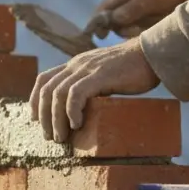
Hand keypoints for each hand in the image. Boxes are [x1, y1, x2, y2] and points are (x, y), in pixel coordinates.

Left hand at [29, 38, 160, 142]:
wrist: (153, 53)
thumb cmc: (134, 69)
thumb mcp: (105, 76)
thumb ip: (92, 86)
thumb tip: (85, 110)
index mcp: (76, 64)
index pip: (44, 79)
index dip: (35, 100)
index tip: (36, 120)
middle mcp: (77, 64)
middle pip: (46, 89)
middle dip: (44, 116)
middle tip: (51, 136)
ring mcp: (87, 68)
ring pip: (58, 94)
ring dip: (56, 119)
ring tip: (62, 136)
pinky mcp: (100, 75)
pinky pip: (76, 94)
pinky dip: (72, 111)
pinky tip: (77, 124)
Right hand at [83, 0, 188, 38]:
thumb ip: (128, 11)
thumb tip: (111, 22)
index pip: (102, 9)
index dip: (98, 23)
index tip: (101, 36)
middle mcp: (128, 2)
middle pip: (114, 22)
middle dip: (121, 29)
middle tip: (135, 30)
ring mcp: (139, 10)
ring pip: (128, 27)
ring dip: (133, 31)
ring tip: (147, 28)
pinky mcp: (150, 17)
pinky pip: (140, 28)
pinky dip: (143, 31)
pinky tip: (152, 28)